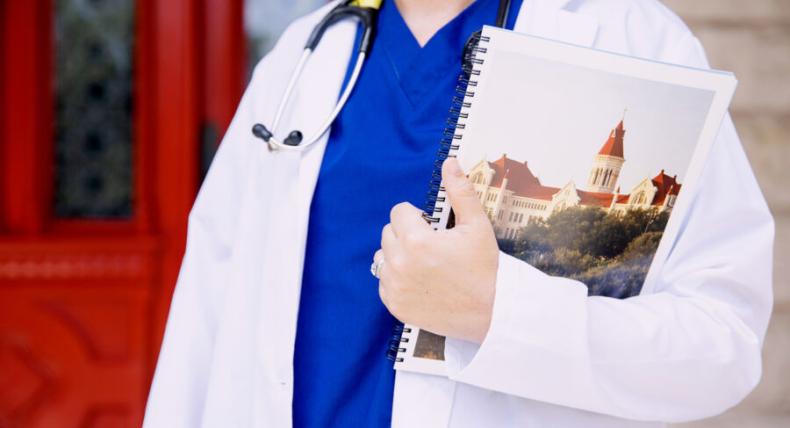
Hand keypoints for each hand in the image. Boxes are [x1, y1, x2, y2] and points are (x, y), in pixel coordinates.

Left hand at [376, 158, 499, 343]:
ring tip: (424, 263)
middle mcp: (400, 263)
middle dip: (407, 233)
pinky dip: (396, 278)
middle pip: (388, 232)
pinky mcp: (395, 305)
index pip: (399, 212)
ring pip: (382, 256)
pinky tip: (420, 281)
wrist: (491, 312)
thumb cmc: (486, 269)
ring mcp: (395, 287)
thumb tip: (450, 162)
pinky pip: (383, 281)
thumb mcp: (477, 226)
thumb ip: (460, 192)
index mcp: (417, 241)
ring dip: (398, 254)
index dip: (417, 216)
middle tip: (432, 246)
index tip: (433, 228)